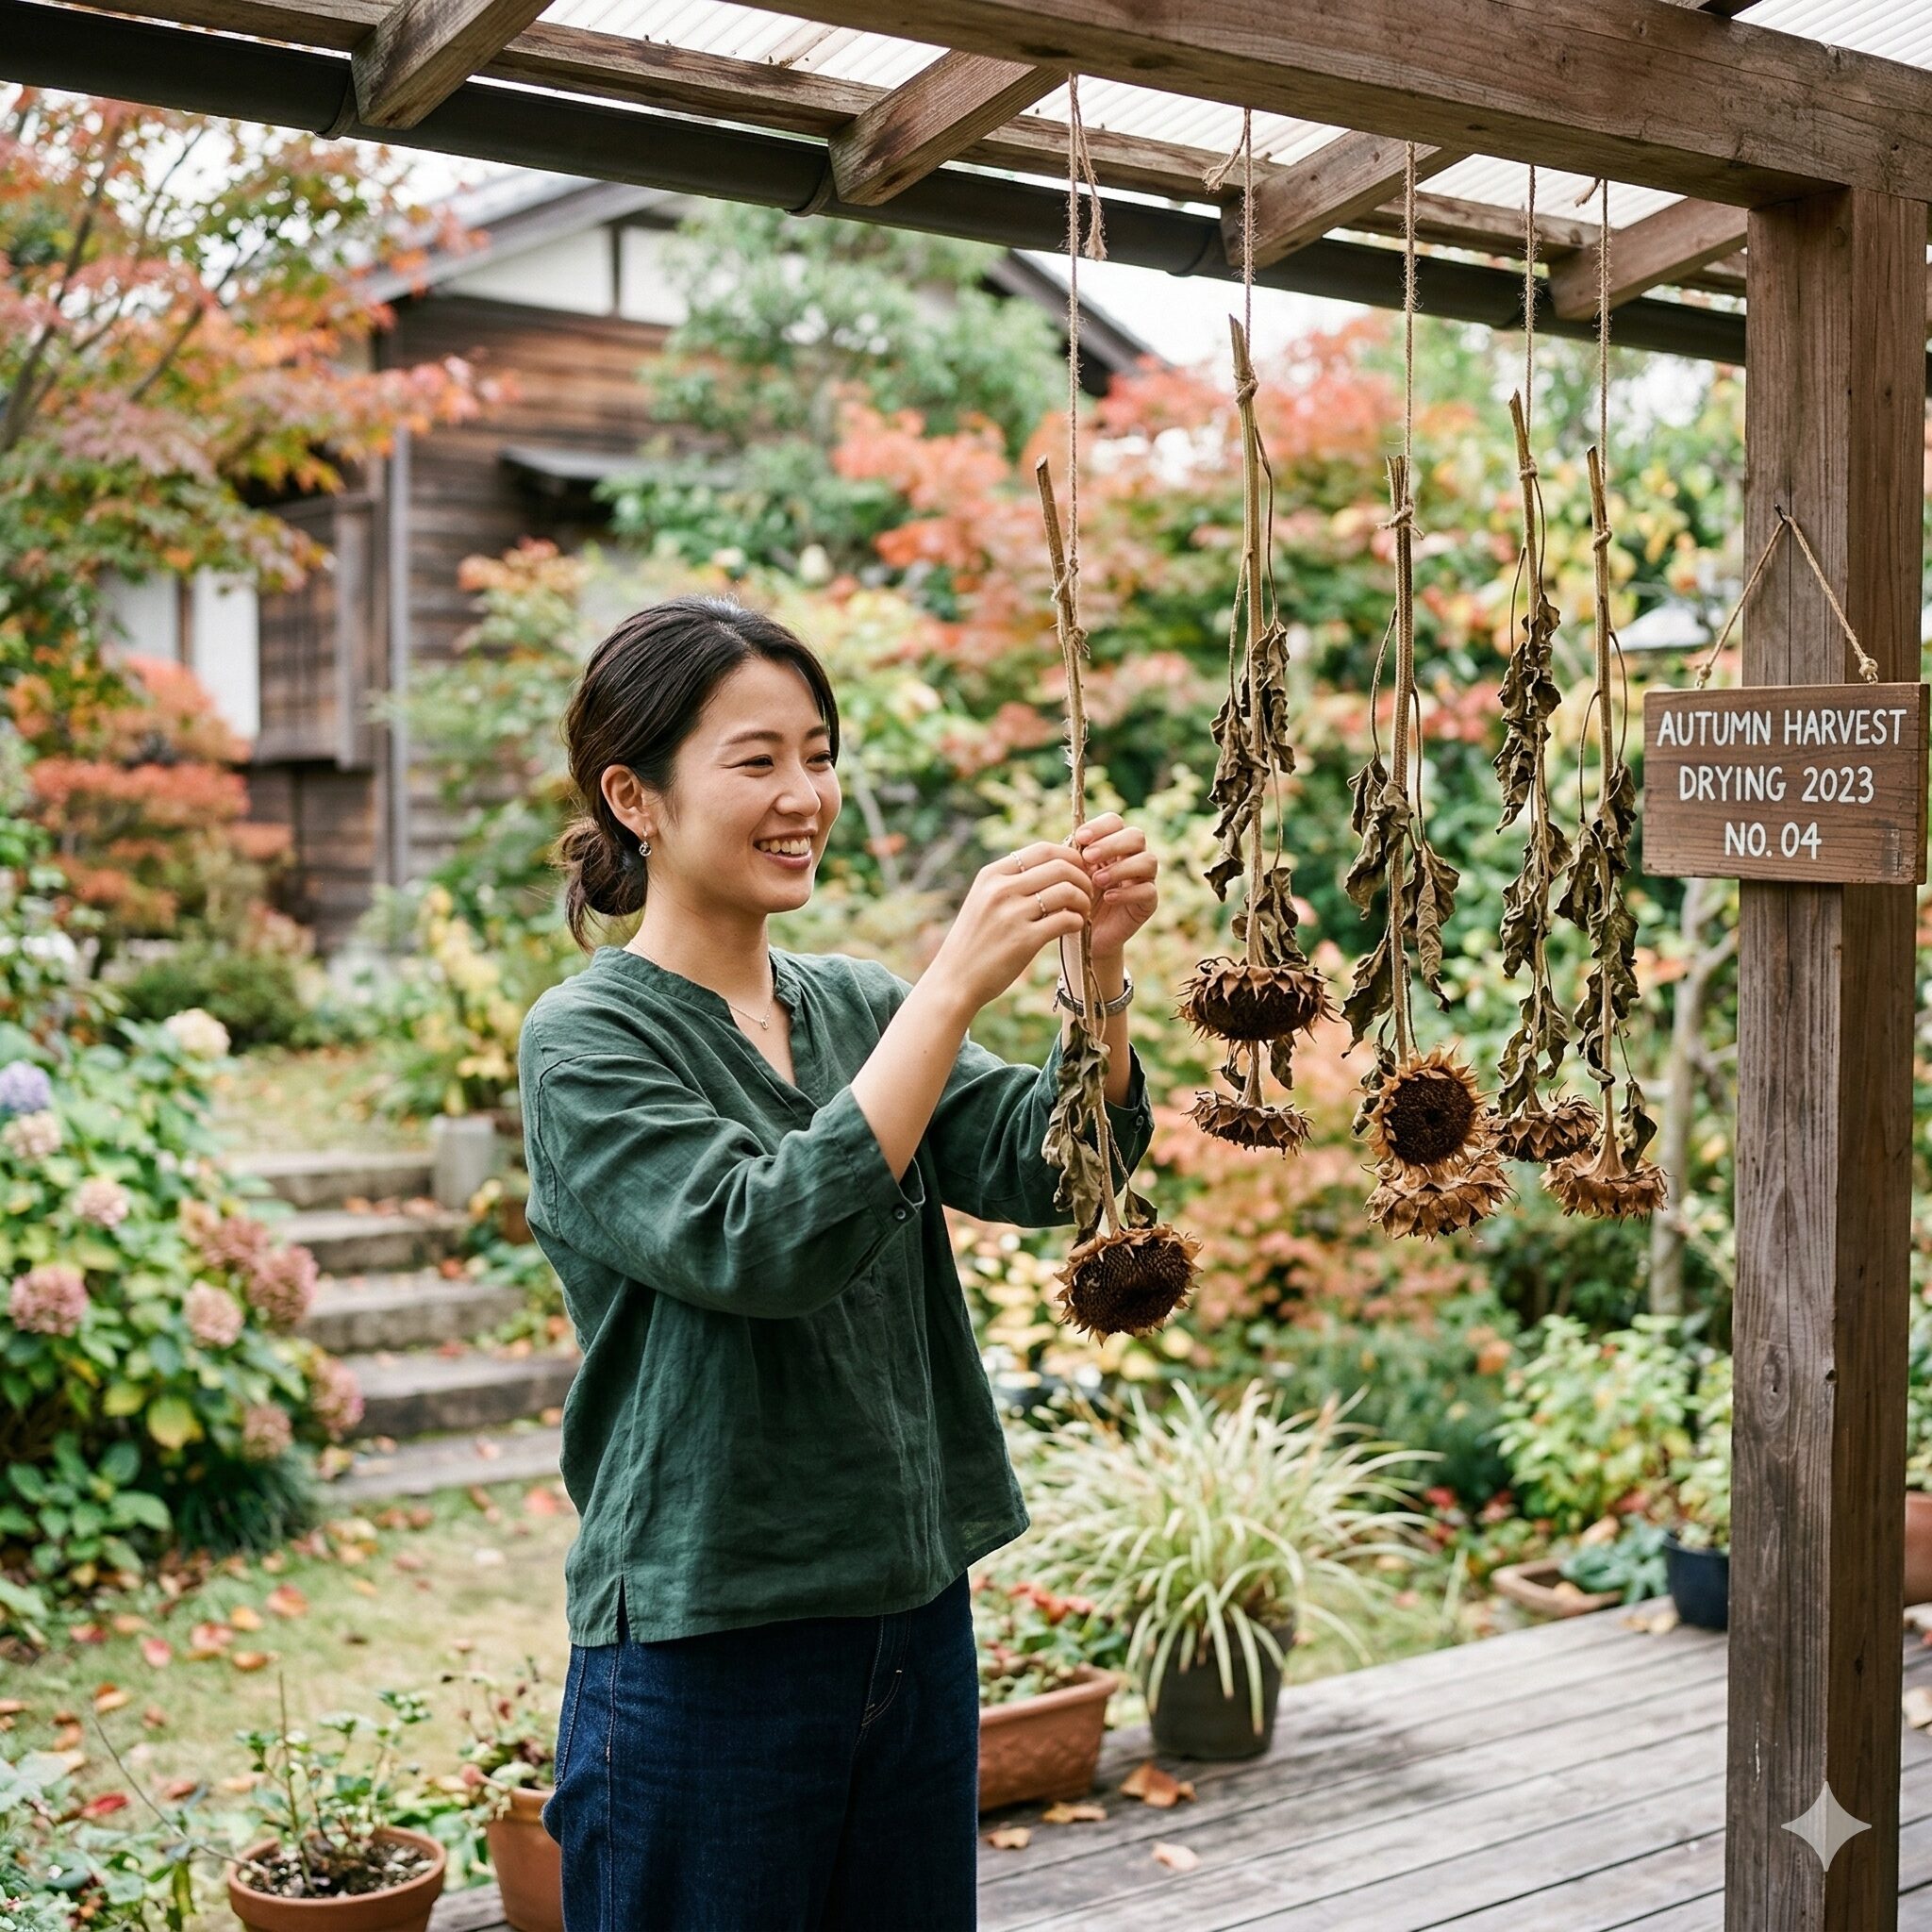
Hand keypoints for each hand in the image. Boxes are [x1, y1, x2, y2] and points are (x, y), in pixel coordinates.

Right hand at [926, 840, 1094, 1016]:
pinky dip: (1078, 921)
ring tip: (1082, 912)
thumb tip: (1051, 865)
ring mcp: (1012, 914)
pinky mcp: (1024, 940)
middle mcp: (1000, 890)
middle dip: (1083, 878)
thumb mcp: (982, 900)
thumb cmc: (975, 940)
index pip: (1042, 850)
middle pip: (1060, 867)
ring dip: (1083, 901)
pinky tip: (1074, 927)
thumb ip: (1009, 882)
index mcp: (991, 875)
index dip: (1069, 857)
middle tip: (1086, 893)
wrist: (955, 979)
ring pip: (1067, 891)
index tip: (1077, 872)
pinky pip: (1066, 920)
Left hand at [1071, 813, 1157, 963]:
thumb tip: (1075, 839)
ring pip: (1148, 861)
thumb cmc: (1076, 897)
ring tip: (1097, 880)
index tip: (1080, 838)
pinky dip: (1128, 892)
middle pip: (1136, 836)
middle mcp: (1133, 857)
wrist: (1083, 932)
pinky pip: (1148, 891)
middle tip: (1088, 857)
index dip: (1100, 826)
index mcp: (1113, 844)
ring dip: (1120, 868)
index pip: (1115, 822)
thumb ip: (1075, 855)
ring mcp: (1144, 879)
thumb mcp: (1072, 873)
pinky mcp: (1149, 902)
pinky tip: (1108, 897)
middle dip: (1111, 844)